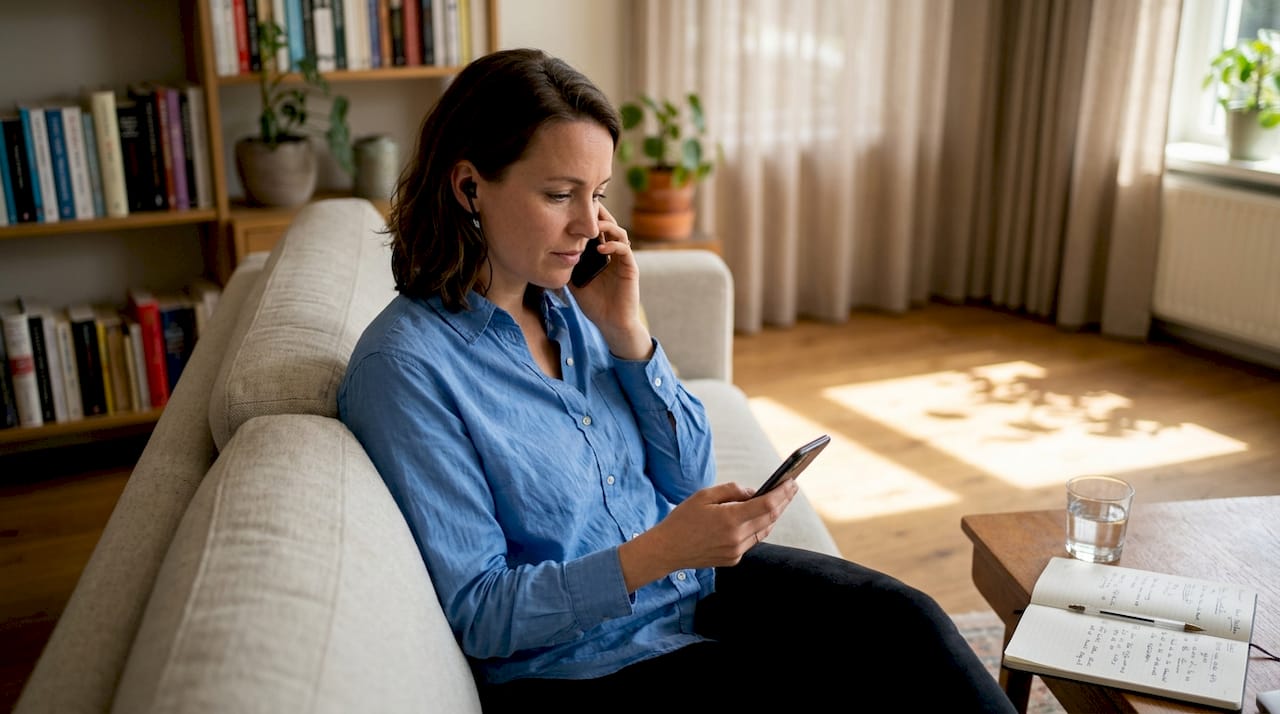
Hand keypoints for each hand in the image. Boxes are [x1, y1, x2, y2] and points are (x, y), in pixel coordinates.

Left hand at [569, 205, 651, 359]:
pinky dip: (613, 245)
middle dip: (598, 214)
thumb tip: (548, 254)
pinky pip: (625, 250)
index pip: (596, 228)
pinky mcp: (630, 268)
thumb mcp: (574, 281)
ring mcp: (623, 260)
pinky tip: (600, 248)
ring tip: (593, 227)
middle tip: (585, 207)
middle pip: (609, 224)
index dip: (587, 218)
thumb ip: (567, 266)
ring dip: (607, 226)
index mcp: (601, 254)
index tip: (573, 209)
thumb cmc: (594, 304)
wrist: (612, 324)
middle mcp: (614, 253)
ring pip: (619, 232)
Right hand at [618, 480, 799, 591]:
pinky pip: (752, 541)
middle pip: (770, 518)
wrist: (667, 550)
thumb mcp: (704, 495)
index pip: (767, 505)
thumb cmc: (683, 519)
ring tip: (779, 500)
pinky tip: (758, 518)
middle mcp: (737, 538)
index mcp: (730, 519)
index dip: (783, 493)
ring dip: (772, 515)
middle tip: (791, 487)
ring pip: (764, 531)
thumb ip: (732, 491)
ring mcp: (736, 551)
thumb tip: (753, 493)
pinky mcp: (733, 560)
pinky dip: (758, 528)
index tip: (793, 482)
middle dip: (783, 501)